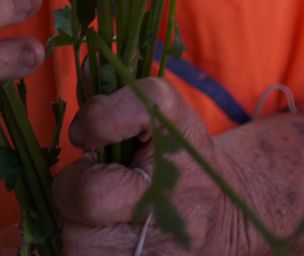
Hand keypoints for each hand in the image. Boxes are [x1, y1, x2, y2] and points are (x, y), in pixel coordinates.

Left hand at [54, 78, 253, 255]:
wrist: (230, 217)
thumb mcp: (163, 116)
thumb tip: (84, 66)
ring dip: (77, 228)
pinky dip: (86, 254)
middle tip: (90, 184)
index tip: (85, 134)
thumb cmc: (181, 157)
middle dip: (73, 188)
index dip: (97, 119)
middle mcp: (177, 192)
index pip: (136, 109)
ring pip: (79, 242)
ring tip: (102, 217)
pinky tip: (106, 240)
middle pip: (86, 196)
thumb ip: (118, 93)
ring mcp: (167, 247)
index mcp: (179, 136)